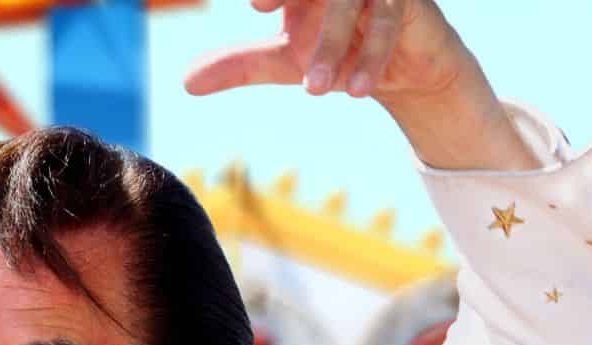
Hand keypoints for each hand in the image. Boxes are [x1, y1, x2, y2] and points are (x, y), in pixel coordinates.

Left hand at [182, 0, 469, 102]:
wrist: (402, 70)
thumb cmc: (338, 50)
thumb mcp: (284, 60)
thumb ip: (239, 65)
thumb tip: (186, 83)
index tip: (252, 4)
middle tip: (264, 14)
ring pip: (347, 2)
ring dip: (332, 44)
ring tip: (315, 89)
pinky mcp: (406, 0)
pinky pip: (387, 21)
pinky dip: (370, 55)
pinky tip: (356, 88)